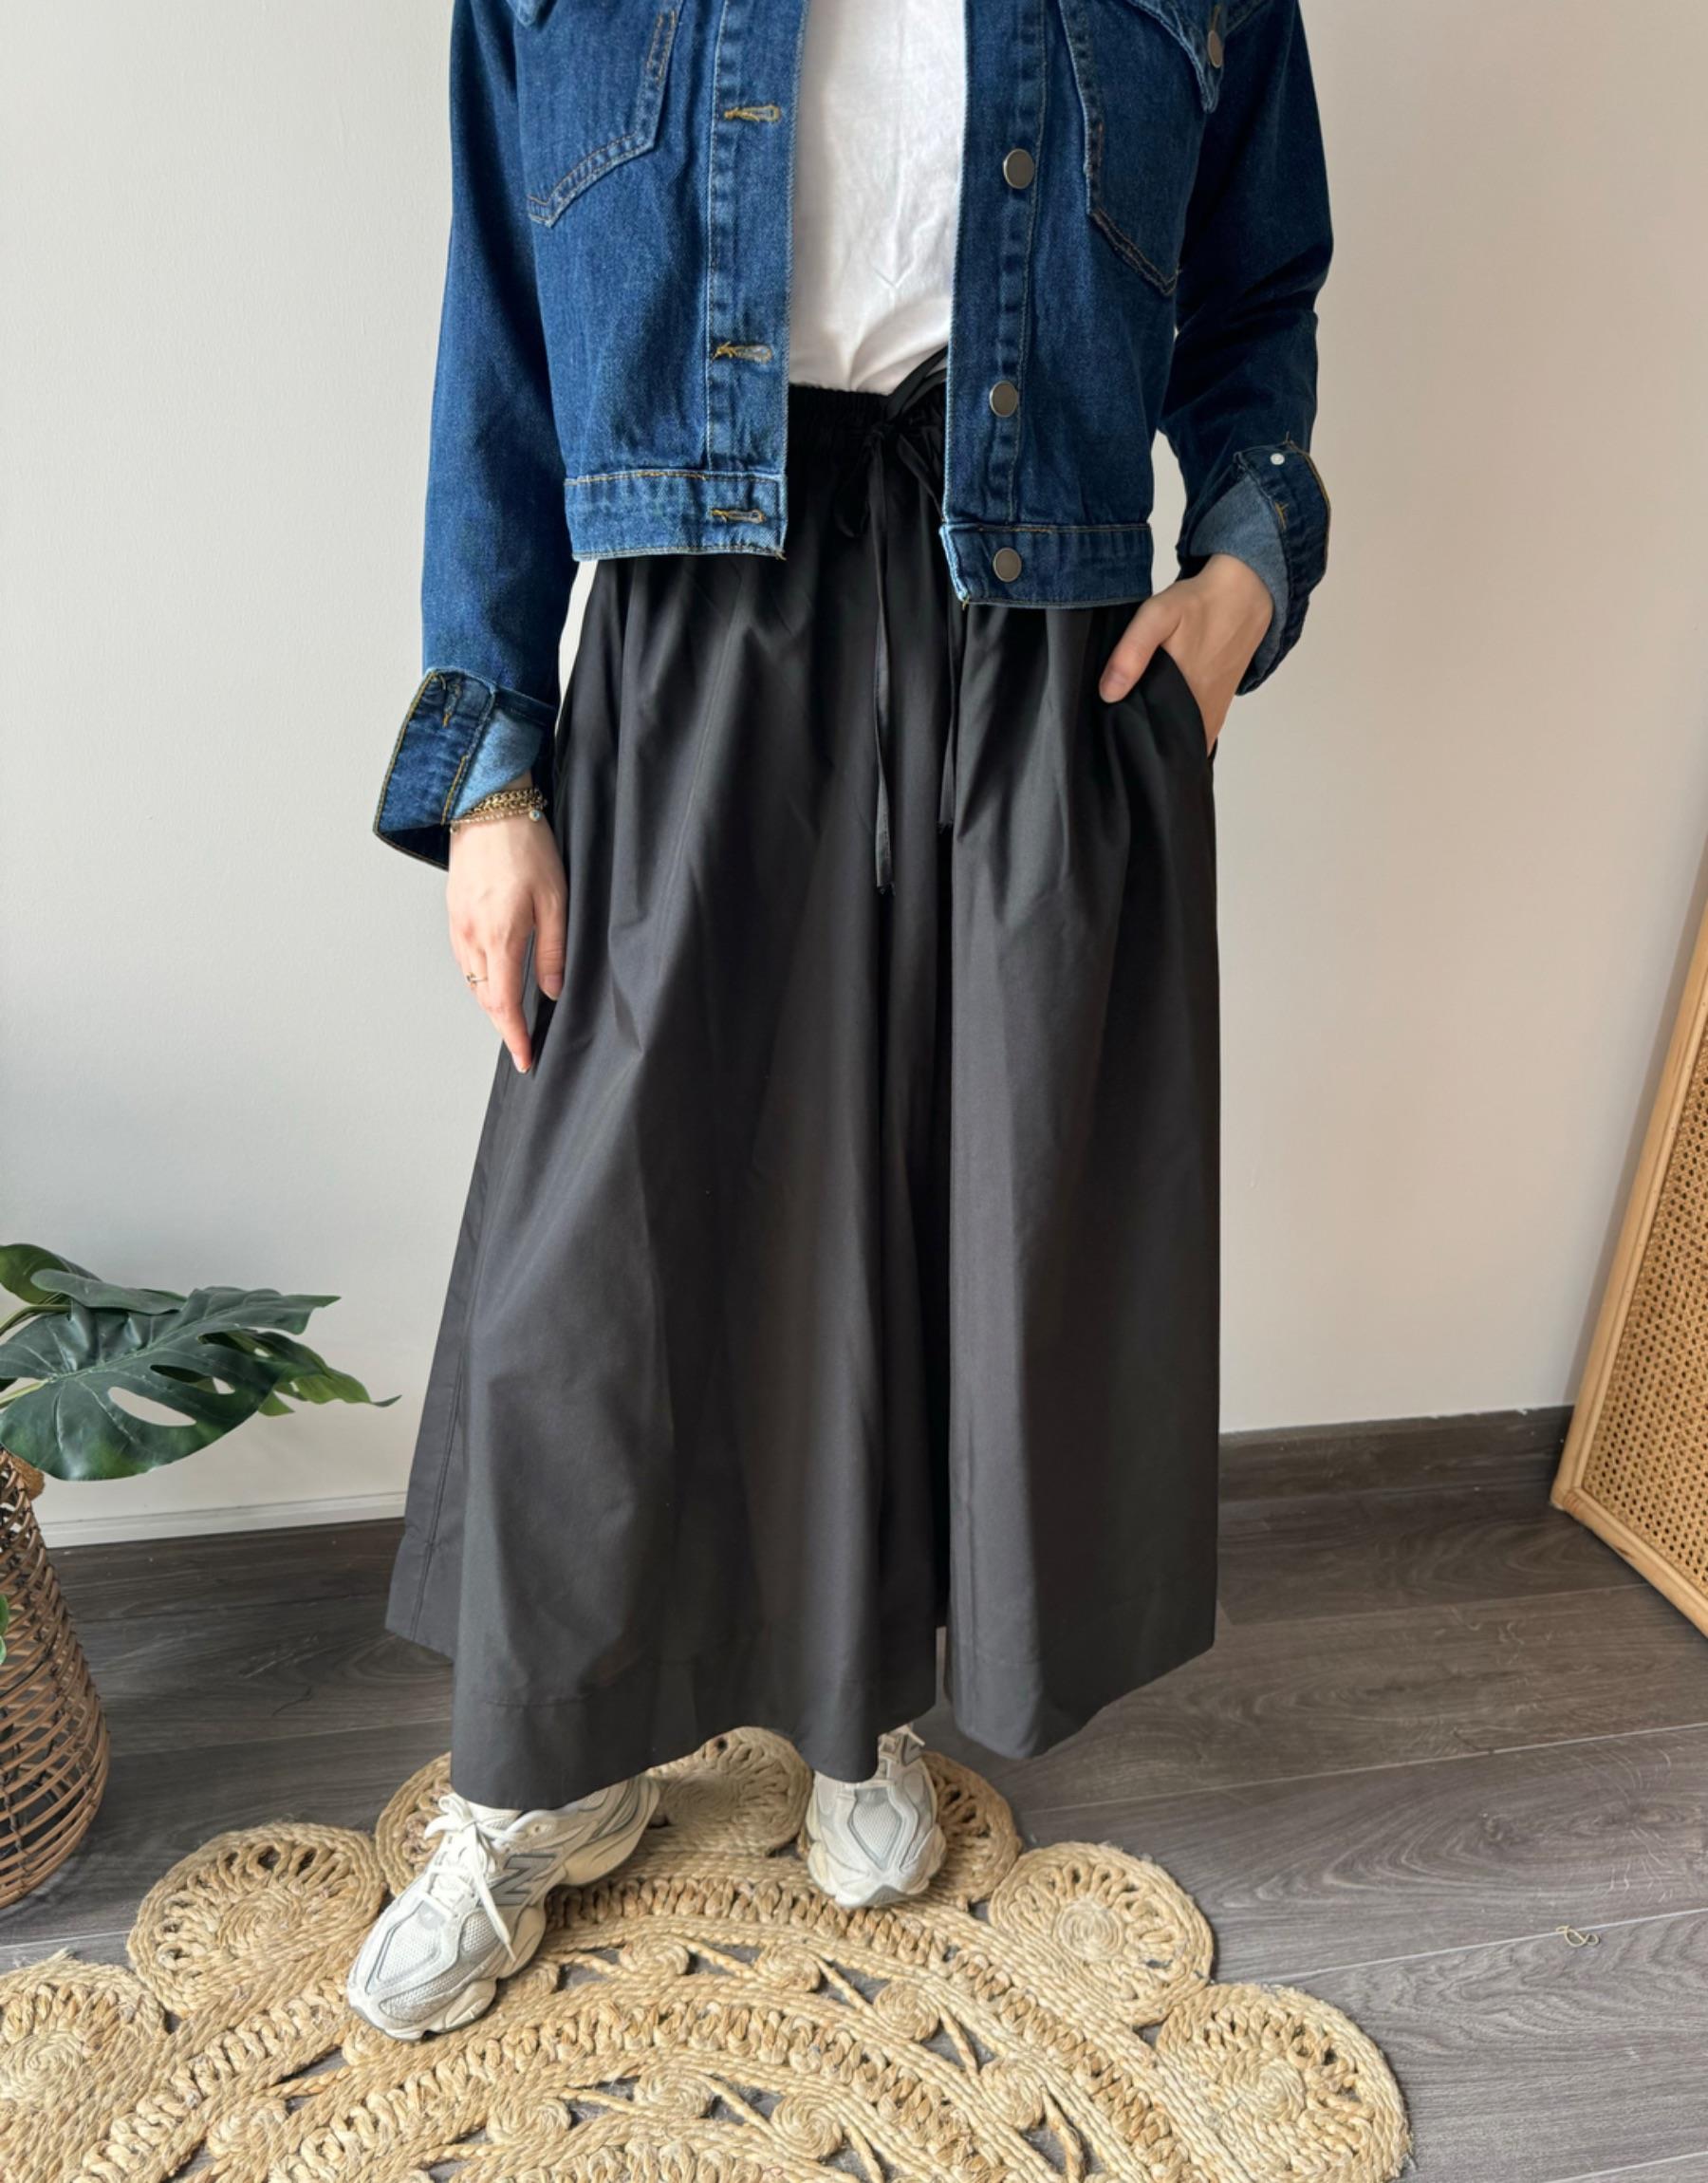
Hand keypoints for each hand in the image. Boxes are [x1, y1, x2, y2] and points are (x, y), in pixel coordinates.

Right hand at [446, 789, 566, 1073]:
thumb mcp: (556, 900)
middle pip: (484, 999)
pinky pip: (464, 960)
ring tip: (511, 1020)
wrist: (487, 807)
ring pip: (472, 981)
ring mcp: (458, 926)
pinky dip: (479, 979)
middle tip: (522, 1046)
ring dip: (490, 1004)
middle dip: (503, 1027)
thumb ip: (553, 950)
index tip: (524, 1058)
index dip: (514, 1036)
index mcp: (501, 937)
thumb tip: (552, 990)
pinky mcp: (453, 914)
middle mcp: (473, 937)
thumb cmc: (527, 848)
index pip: (503, 1004)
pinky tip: (494, 980)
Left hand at [1097, 553, 1273, 752]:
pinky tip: (1157, 714)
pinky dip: (1174, 730)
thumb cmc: (1199, 605)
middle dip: (1137, 743)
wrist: (1244, 596)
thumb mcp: (1159, 615)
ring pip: (1178, 740)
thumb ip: (1133, 652)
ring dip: (1157, 737)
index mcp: (1181, 699)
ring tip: (1133, 724)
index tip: (1107, 736)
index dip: (1125, 742)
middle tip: (1115, 728)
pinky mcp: (1216, 709)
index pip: (1148, 740)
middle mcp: (1199, 715)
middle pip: (1161, 743)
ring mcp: (1211, 714)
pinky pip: (1192, 731)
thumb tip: (1109, 694)